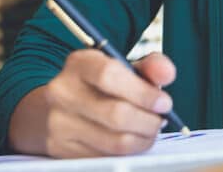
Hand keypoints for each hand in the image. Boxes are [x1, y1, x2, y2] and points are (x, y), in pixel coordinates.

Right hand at [39, 51, 175, 157]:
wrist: (55, 107)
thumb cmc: (98, 85)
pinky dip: (128, 152)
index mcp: (79, 64)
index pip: (109, 75)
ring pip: (115, 142)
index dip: (143, 92)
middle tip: (160, 120)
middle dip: (149, 121)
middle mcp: (63, 92)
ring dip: (143, 140)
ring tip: (150, 130)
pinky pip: (107, 158)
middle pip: (116, 114)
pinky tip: (133, 140)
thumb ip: (149, 66)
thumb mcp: (120, 66)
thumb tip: (167, 74)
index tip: (163, 102)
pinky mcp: (62, 149)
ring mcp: (60, 123)